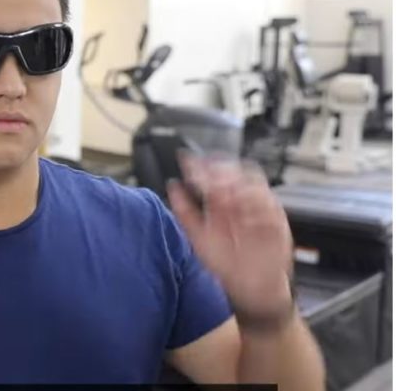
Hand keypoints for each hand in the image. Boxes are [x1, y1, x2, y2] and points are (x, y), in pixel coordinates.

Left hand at [167, 154, 295, 332]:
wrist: (251, 290)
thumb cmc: (225, 264)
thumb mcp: (199, 237)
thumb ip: (185, 211)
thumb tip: (172, 185)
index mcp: (223, 203)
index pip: (213, 175)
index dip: (201, 166)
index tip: (187, 160)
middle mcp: (242, 204)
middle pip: (235, 174)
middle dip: (220, 171)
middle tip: (206, 174)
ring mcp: (261, 212)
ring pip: (253, 186)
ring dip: (237, 184)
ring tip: (220, 189)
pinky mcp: (277, 224)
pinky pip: (270, 208)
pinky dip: (256, 206)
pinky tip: (241, 208)